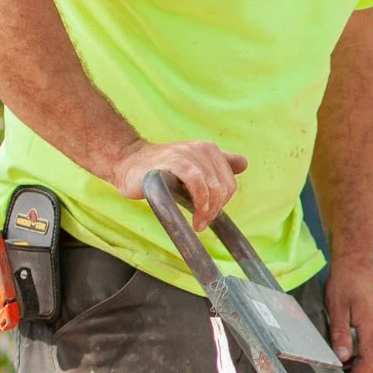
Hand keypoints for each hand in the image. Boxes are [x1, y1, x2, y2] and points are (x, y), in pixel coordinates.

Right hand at [111, 139, 247, 228]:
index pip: (229, 183)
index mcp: (210, 150)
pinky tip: (196, 214)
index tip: (209, 215)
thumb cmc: (162, 171)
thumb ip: (217, 166)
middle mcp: (203, 148)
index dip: (222, 203)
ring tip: (198, 224)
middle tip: (201, 223)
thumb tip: (243, 163)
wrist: (129, 164)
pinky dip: (200, 200)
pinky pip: (196, 181)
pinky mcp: (173, 160)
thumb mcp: (193, 168)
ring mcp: (188, 153)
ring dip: (207, 211)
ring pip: (212, 187)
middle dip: (215, 210)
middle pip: (223, 187)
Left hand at [326, 262, 372, 372]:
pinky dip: (363, 355)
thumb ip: (340, 334)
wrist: (356, 261)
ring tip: (341, 369)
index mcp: (372, 327)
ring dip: (361, 366)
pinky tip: (348, 354)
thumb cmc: (344, 282)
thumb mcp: (336, 308)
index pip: (368, 362)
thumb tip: (342, 358)